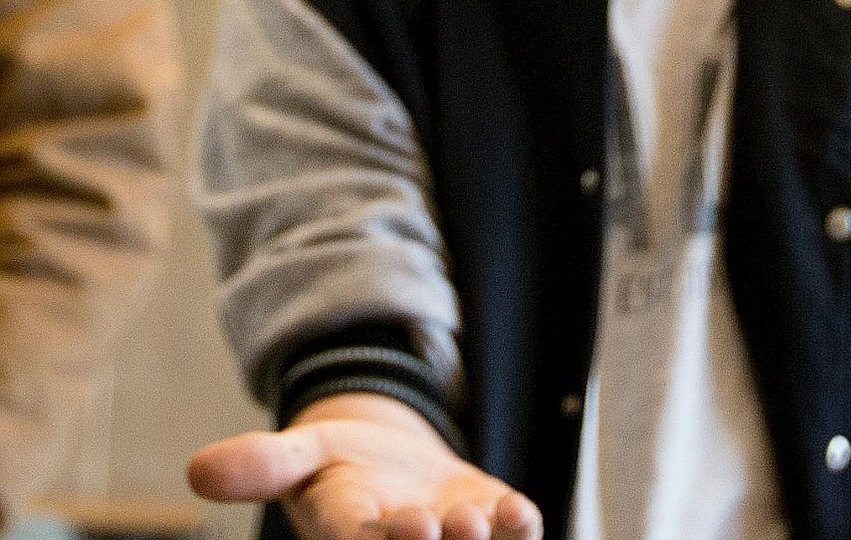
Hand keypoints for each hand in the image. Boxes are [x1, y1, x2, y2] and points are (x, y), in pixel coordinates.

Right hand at [188, 393, 542, 539]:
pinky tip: (517, 513)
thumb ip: (260, 465)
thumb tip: (197, 472)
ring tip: (474, 520)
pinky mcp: (491, 524)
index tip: (393, 524)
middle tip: (435, 526)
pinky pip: (510, 536)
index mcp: (348, 536)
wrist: (396, 461)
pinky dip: (516, 528)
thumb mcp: (301, 454)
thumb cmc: (341, 465)